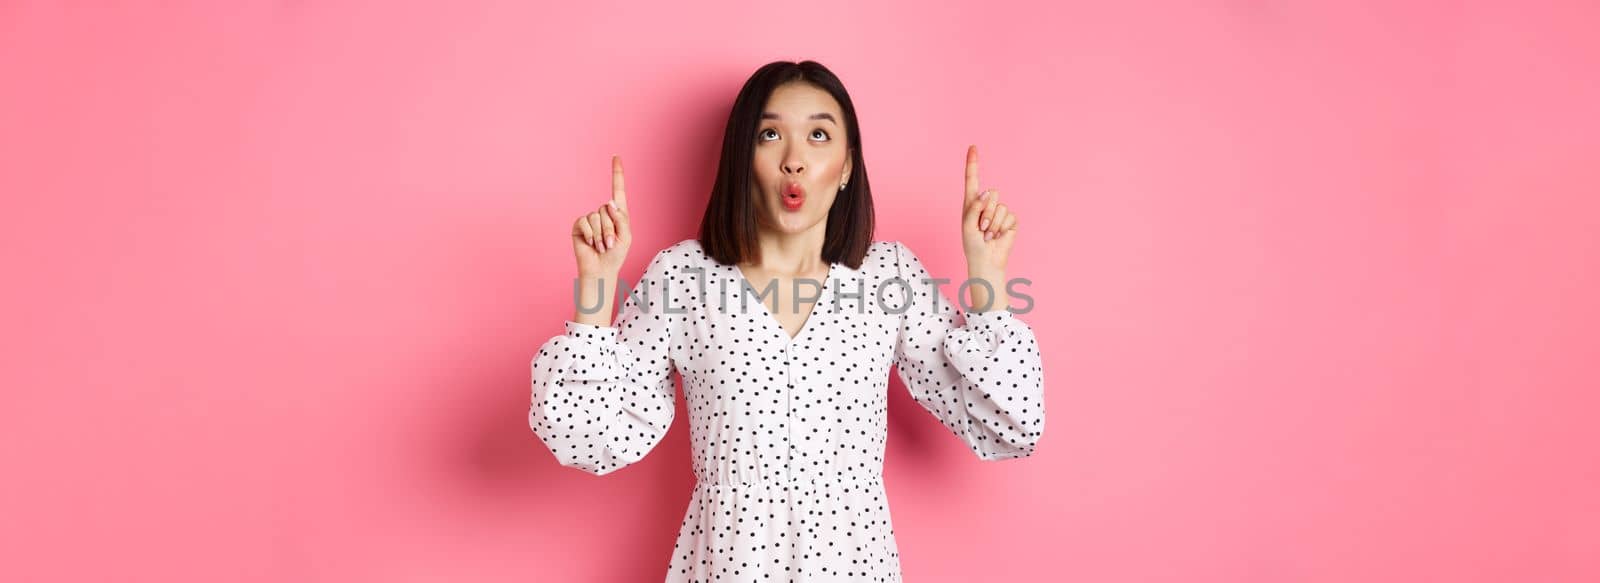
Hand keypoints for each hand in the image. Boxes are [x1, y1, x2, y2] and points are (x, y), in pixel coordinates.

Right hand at [571, 155, 632, 276]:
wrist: (600, 269)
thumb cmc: (615, 255)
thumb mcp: (626, 236)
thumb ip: (622, 218)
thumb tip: (609, 202)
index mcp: (618, 214)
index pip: (617, 190)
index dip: (617, 173)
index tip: (616, 156)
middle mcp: (603, 213)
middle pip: (607, 209)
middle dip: (610, 229)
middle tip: (609, 244)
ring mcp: (590, 219)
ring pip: (596, 216)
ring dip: (600, 235)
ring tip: (601, 246)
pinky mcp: (579, 225)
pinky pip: (585, 222)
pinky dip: (590, 235)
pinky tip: (591, 244)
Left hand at [961, 145, 1017, 273]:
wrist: (986, 260)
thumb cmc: (972, 244)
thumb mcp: (967, 225)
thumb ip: (974, 207)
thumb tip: (987, 193)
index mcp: (972, 202)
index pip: (972, 179)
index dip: (973, 163)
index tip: (972, 146)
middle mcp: (986, 204)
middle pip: (991, 192)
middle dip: (986, 211)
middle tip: (981, 228)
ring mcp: (999, 211)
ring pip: (1000, 206)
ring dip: (993, 223)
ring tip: (988, 234)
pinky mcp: (1010, 220)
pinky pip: (1009, 216)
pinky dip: (1002, 228)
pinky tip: (997, 236)